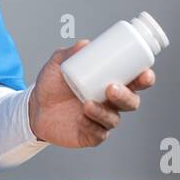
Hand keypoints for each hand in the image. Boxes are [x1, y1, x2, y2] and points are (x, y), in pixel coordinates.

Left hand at [26, 41, 153, 147]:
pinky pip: (99, 134)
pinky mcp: (91, 135)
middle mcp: (110, 102)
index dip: (145, 78)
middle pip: (131, 102)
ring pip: (114, 118)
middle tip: (111, 88)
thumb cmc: (52, 84)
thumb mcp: (58, 64)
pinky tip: (82, 118)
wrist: (34, 107)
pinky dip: (92, 126)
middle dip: (126, 96)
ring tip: (87, 104)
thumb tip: (84, 44)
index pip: (135, 81)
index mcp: (110, 82)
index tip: (144, 73)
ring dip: (104, 112)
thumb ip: (70, 53)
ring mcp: (102, 119)